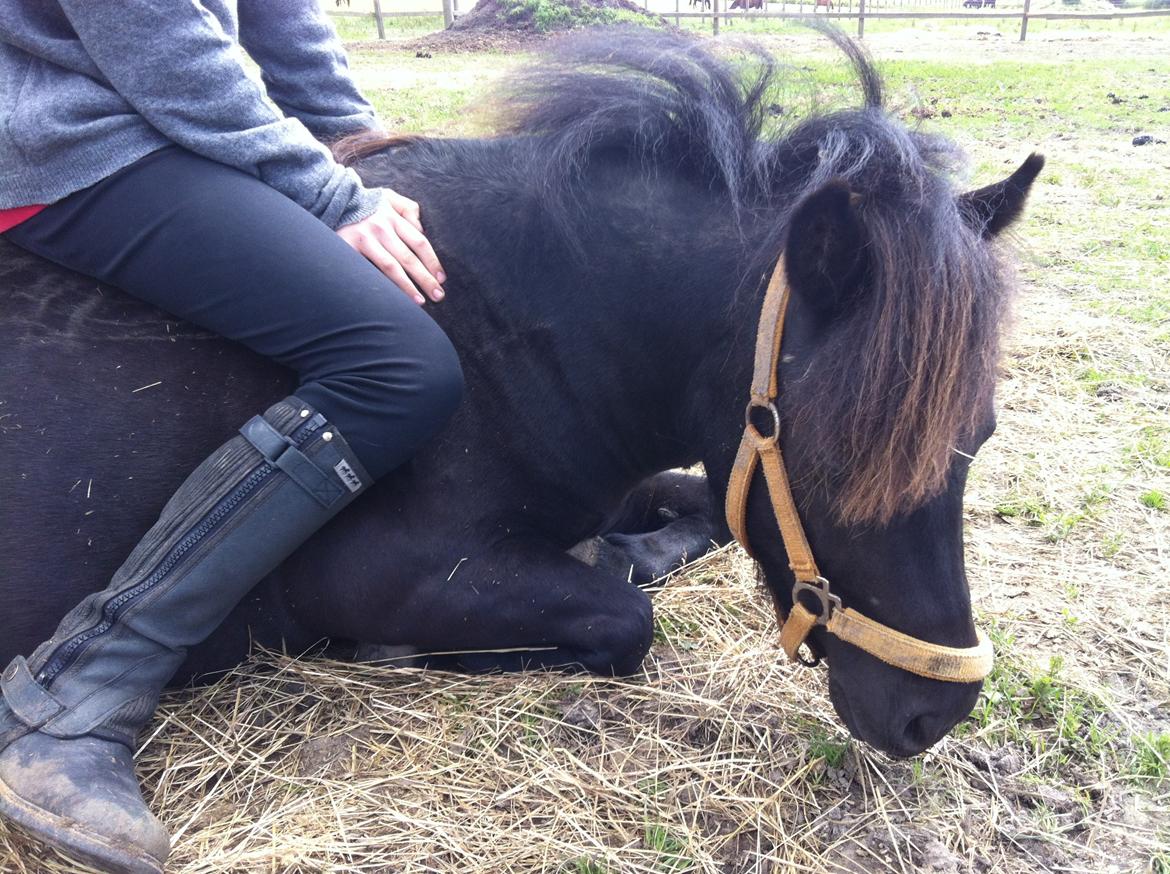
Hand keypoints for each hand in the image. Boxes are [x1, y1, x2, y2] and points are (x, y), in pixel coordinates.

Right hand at [337, 190, 445, 304]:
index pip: (420, 243)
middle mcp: (381, 227)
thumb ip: (408, 209)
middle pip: (409, 258)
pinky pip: (368, 270)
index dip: (432, 262)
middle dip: (425, 279)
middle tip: (438, 296)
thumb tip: (421, 228)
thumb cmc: (366, 203)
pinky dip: (381, 284)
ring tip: (420, 302)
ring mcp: (364, 238)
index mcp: (393, 217)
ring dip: (407, 286)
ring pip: (391, 267)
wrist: (330, 200)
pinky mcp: (348, 247)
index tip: (442, 279)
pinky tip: (391, 297)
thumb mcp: (389, 197)